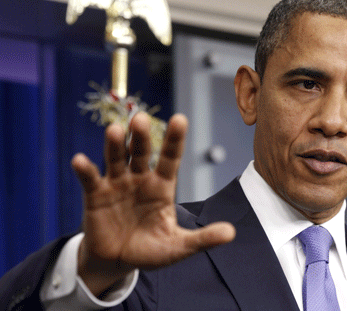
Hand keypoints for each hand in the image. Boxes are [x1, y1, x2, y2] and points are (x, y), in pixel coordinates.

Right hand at [72, 113, 234, 296]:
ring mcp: (117, 184)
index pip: (170, 158)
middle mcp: (140, 179)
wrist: (119, 262)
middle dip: (141, 136)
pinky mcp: (95, 196)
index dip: (174, 140)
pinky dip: (85, 170)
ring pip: (116, 159)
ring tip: (114, 130)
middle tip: (141, 119)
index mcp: (162, 186)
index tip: (180, 119)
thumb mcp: (178, 246)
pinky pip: (91, 180)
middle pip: (141, 153)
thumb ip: (202, 239)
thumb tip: (231, 233)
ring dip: (114, 145)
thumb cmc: (151, 250)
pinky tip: (80, 160)